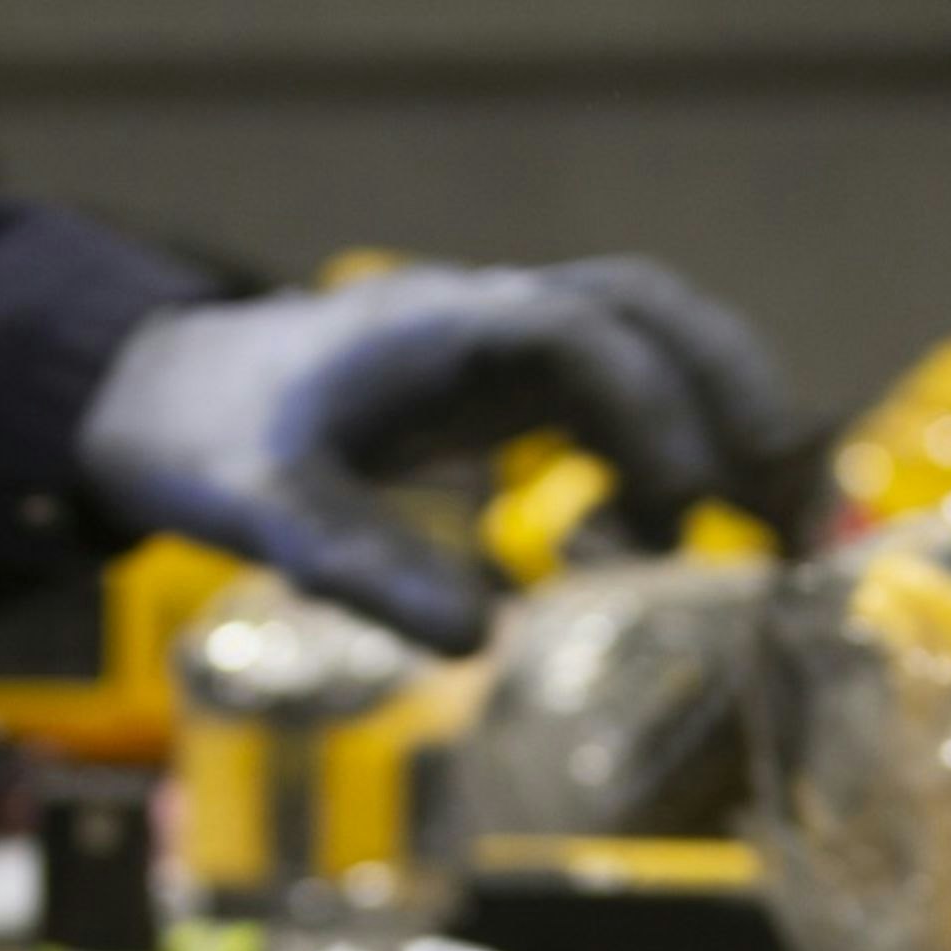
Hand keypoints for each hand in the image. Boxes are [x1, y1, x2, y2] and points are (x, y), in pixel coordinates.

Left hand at [77, 258, 790, 652]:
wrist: (158, 393)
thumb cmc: (207, 441)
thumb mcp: (265, 513)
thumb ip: (365, 570)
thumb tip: (484, 639)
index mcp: (441, 327)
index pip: (583, 333)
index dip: (652, 408)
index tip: (689, 504)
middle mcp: (488, 317)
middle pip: (649, 311)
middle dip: (733, 389)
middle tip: (792, 497)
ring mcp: (500, 343)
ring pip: (646, 341)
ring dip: (716, 414)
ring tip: (766, 521)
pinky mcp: (500, 384)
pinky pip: (612, 390)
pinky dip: (660, 447)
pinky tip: (647, 536)